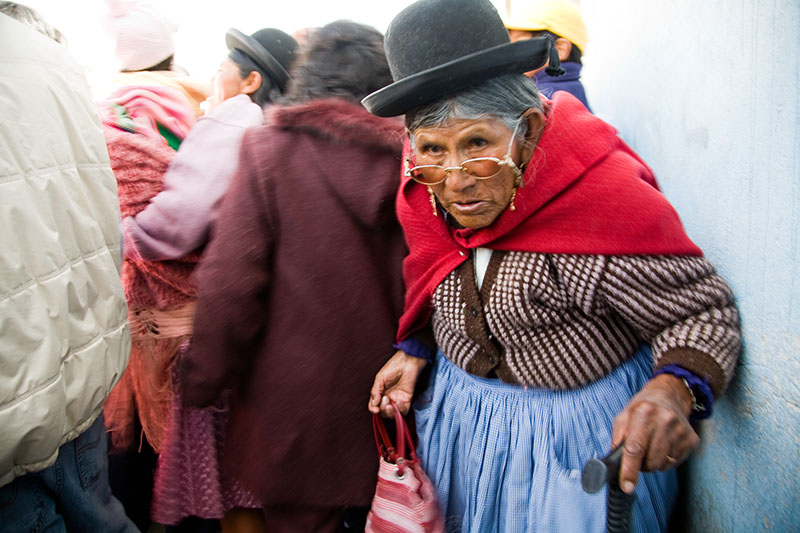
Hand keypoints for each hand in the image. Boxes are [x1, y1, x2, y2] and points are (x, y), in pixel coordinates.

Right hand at [368, 350, 427, 416]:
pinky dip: (400, 409)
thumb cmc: (393, 367)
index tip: (375, 410)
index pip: (374, 405)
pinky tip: (399, 401)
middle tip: (385, 399)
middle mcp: (388, 398)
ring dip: (390, 412)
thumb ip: (375, 391)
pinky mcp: (407, 400)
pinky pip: (403, 411)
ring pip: (392, 414)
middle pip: (383, 412)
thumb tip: (374, 403)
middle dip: (383, 410)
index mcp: (380, 393)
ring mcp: (397, 400)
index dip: (373, 409)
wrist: (407, 362)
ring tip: (390, 404)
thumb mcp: (380, 378)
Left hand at [612, 374, 698, 493]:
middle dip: (641, 464)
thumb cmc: (643, 408)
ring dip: (653, 463)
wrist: (670, 396)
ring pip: (662, 465)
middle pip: (650, 461)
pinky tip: (664, 446)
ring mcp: (681, 430)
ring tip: (652, 447)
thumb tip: (614, 464)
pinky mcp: (692, 439)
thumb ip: (617, 439)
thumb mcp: (624, 416)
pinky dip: (665, 461)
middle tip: (640, 452)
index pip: (635, 448)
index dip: (629, 470)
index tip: (626, 486)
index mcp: (643, 412)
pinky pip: (674, 463)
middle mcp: (665, 420)